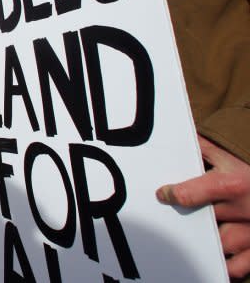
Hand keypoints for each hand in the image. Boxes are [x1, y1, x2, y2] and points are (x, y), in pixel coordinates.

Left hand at [156, 136, 249, 278]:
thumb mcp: (235, 162)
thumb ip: (207, 151)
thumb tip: (184, 136)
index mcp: (232, 185)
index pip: (189, 194)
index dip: (171, 195)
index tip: (162, 195)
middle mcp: (241, 211)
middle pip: (200, 220)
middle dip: (186, 220)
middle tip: (171, 219)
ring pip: (215, 245)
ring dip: (203, 242)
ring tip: (189, 237)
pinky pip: (236, 267)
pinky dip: (223, 265)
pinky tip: (212, 258)